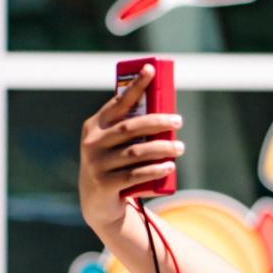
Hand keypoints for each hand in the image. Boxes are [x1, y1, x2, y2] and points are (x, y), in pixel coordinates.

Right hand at [79, 64, 184, 234]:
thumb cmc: (114, 165)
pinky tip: (170, 166)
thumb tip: (166, 112)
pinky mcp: (105, 184)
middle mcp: (92, 143)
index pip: (118, 103)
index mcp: (95, 126)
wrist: (97, 203)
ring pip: (136, 152)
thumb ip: (129, 129)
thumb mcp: (114, 144)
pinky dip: (155, 169)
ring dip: (162, 148)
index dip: (135, 86)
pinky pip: (135, 175)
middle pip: (130, 128)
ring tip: (180, 147)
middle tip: (178, 120)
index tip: (151, 69)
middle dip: (158, 122)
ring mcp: (97, 165)